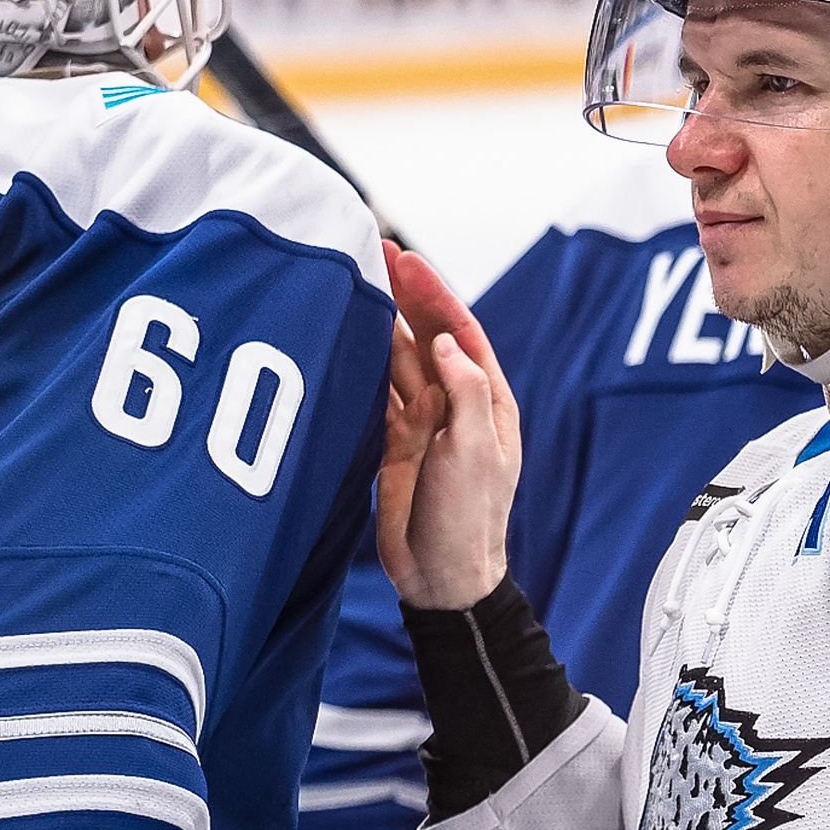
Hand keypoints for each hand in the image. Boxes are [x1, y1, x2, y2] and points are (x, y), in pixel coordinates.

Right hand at [374, 242, 521, 611]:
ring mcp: (423, 422)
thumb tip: (444, 342)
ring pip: (397, 359)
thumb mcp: (475, 451)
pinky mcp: (394, 443)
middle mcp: (455, 404)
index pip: (459, 332)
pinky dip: (361, 364)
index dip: (432, 293)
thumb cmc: (469, 519)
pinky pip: (376, 392)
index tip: (405, 259)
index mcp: (488, 400)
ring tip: (350, 282)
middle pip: (425, 336)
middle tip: (372, 252)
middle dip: (402, 294)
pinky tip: (342, 335)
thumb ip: (463, 392)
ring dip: (378, 323)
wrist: (441, 577)